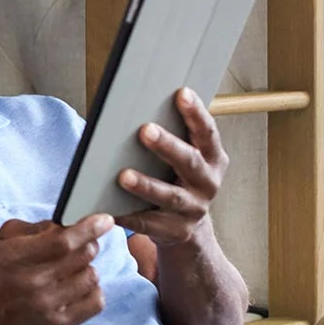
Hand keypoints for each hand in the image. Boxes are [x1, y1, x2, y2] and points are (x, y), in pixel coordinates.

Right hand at [0, 215, 114, 324]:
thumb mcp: (4, 239)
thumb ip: (34, 227)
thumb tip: (66, 225)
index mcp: (15, 258)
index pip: (62, 242)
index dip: (88, 228)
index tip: (105, 220)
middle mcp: (32, 284)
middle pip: (82, 257)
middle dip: (89, 244)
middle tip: (82, 244)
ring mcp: (47, 307)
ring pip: (92, 276)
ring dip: (87, 267)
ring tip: (73, 269)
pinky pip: (96, 301)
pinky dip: (92, 290)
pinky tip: (78, 286)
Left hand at [117, 88, 226, 247]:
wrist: (186, 226)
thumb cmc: (177, 179)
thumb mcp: (184, 157)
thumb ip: (174, 136)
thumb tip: (138, 104)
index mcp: (212, 158)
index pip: (207, 132)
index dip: (196, 113)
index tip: (181, 93)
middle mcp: (208, 183)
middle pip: (189, 162)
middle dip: (167, 145)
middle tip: (144, 130)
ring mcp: (194, 209)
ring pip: (170, 196)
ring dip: (146, 185)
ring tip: (123, 176)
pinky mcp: (176, 231)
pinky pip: (150, 224)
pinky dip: (130, 216)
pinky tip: (111, 209)